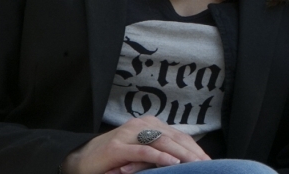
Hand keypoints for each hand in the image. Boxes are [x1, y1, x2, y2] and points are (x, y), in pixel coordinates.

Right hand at [61, 117, 209, 173]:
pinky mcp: (118, 147)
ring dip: (181, 154)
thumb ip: (158, 151)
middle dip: (192, 152)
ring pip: (162, 142)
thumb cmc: (114, 159)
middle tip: (207, 164)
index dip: (195, 148)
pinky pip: (143, 151)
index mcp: (149, 124)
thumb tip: (183, 160)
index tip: (208, 160)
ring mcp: (129, 134)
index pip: (178, 135)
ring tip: (195, 163)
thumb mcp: (140, 153)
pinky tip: (173, 163)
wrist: (80, 160)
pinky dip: (160, 157)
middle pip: (174, 138)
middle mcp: (140, 125)